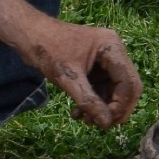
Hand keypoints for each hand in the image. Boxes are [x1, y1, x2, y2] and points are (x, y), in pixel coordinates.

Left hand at [18, 19, 141, 129]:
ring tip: (84, 119)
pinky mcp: (96, 67)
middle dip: (113, 109)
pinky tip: (78, 112)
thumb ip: (89, 101)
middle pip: (126, 88)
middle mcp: (113, 52)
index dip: (121, 106)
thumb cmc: (47, 49)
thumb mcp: (68, 78)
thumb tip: (106, 124)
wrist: (28, 35)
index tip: (106, 122)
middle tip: (97, 124)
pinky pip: (102, 90)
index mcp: (111, 47)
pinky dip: (93, 103)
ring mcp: (105, 60)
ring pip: (115, 92)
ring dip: (102, 109)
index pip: (129, 83)